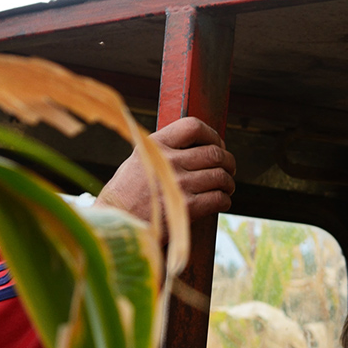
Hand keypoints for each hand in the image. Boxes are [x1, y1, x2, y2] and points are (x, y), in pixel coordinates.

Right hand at [96, 116, 236, 229]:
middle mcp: (169, 161)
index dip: (213, 135)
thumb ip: (165, 148)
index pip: (194, 127)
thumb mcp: (140, 158)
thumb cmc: (129, 191)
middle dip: (228, 161)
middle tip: (228, 168)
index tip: (217, 144)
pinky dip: (225, 200)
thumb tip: (199, 144)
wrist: (119, 220)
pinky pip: (219, 199)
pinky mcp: (187, 208)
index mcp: (157, 145)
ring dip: (228, 182)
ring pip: (221, 176)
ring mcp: (179, 184)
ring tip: (225, 186)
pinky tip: (220, 201)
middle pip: (215, 153)